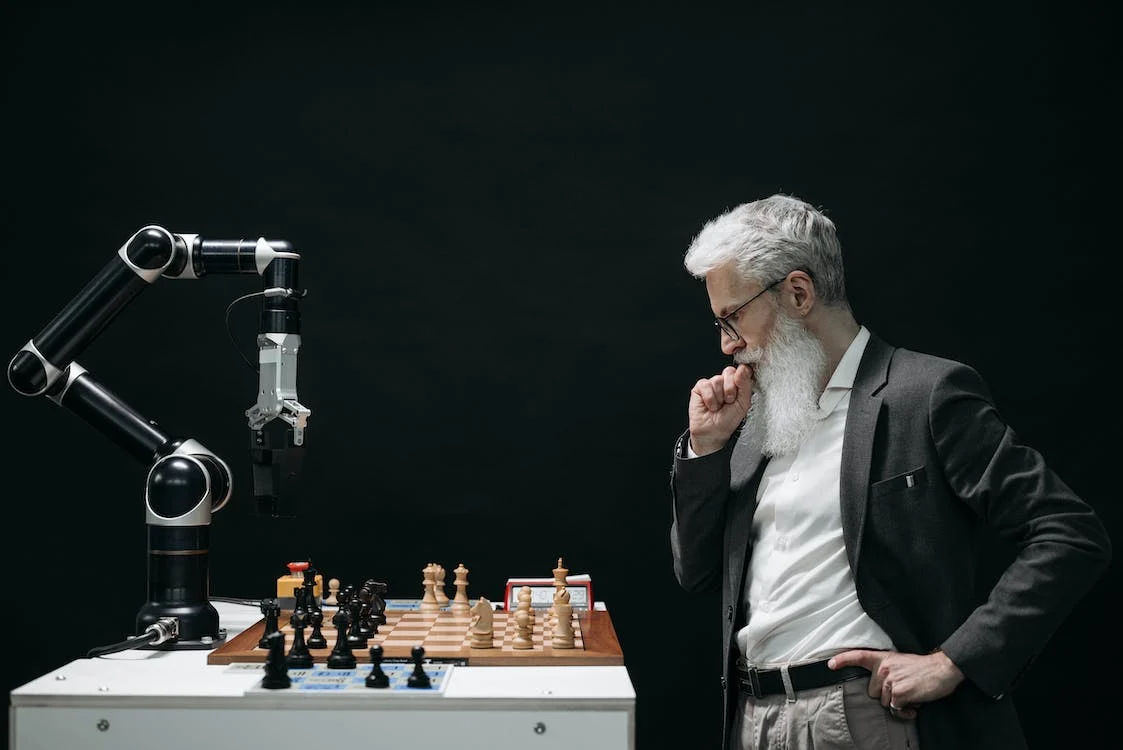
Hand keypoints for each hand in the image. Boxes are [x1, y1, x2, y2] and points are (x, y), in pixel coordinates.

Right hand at [687, 364, 752, 455]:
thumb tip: (743, 368)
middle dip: (730, 389)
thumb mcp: (744, 403)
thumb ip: (745, 384)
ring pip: (717, 380)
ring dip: (719, 397)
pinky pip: (706, 385)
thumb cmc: (729, 419)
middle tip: (729, 401)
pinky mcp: (700, 387)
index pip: (741, 369)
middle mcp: (725, 381)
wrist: (714, 432)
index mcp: (738, 383)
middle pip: (729, 372)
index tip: (740, 391)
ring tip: (718, 406)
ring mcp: (712, 383)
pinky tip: (710, 406)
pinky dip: (709, 398)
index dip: (741, 377)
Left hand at [827, 649, 964, 720]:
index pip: (858, 656)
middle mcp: (883, 668)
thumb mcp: (901, 662)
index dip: (843, 660)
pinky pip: (895, 709)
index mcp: (883, 658)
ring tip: (911, 695)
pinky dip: (905, 711)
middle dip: (886, 695)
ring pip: (884, 702)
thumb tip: (880, 688)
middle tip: (904, 689)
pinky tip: (915, 704)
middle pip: (873, 692)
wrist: (943, 668)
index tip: (830, 665)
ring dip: (897, 703)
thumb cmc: (923, 668)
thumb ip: (887, 671)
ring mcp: (890, 680)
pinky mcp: (899, 693)